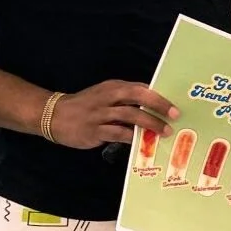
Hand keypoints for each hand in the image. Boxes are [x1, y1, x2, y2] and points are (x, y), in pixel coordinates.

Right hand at [47, 81, 177, 149]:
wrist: (53, 115)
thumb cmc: (87, 106)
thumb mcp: (106, 96)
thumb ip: (127, 100)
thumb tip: (156, 108)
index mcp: (114, 87)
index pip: (141, 88)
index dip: (160, 95)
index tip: (177, 103)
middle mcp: (108, 97)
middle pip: (137, 96)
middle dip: (159, 104)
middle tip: (175, 114)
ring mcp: (100, 113)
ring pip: (130, 115)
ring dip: (150, 123)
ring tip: (165, 131)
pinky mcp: (94, 130)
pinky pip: (117, 133)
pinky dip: (132, 137)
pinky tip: (143, 142)